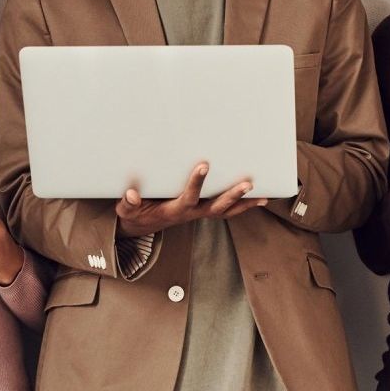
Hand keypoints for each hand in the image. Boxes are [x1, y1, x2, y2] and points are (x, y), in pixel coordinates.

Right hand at [114, 163, 263, 238]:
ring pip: (225, 211)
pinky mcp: (202, 211)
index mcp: (173, 210)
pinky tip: (259, 199)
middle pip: (215, 207)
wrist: (141, 225)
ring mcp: (198, 214)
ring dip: (244, 204)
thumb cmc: (135, 212)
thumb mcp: (126, 210)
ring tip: (262, 196)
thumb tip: (131, 193)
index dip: (196, 183)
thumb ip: (128, 203)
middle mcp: (190, 214)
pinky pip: (226, 210)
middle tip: (247, 183)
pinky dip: (243, 206)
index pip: (188, 197)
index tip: (204, 165)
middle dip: (231, 196)